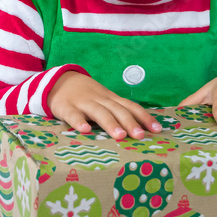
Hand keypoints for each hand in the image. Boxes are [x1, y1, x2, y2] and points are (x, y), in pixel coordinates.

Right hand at [47, 71, 161, 139]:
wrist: (59, 80)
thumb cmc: (87, 96)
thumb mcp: (104, 100)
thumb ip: (119, 112)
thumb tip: (142, 130)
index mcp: (111, 99)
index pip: (131, 107)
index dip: (144, 117)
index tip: (157, 130)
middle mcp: (100, 100)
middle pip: (118, 110)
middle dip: (130, 123)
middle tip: (140, 136)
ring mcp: (83, 103)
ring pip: (99, 112)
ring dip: (110, 124)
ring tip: (120, 136)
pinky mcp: (66, 108)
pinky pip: (73, 115)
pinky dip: (79, 122)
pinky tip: (85, 130)